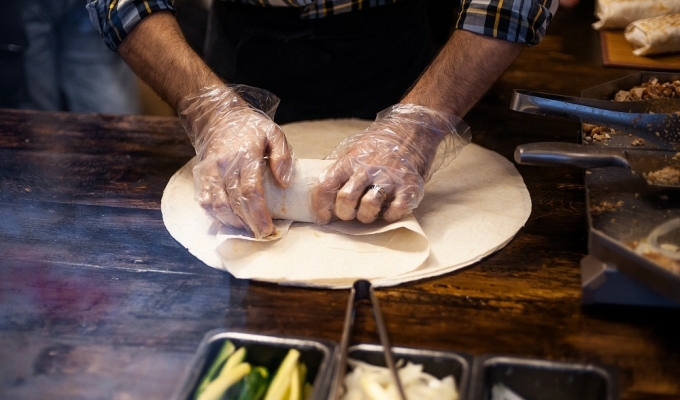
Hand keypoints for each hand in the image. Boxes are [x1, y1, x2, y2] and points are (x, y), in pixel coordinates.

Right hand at [178, 85, 293, 237]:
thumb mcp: (273, 133)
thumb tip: (284, 183)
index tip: (267, 228)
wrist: (217, 117)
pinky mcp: (201, 176)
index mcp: (245, 154)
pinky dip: (215, 215)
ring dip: (232, 222)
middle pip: (234, 202)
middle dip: (248, 223)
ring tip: (247, 229)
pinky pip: (204, 201)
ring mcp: (209, 171)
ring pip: (217, 205)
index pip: (250, 190)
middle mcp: (225, 164)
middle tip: (261, 234)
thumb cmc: (250, 128)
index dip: (258, 213)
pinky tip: (229, 221)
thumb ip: (281, 156)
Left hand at [311, 104, 469, 224]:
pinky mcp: (409, 187)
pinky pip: (395, 211)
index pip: (326, 184)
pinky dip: (389, 216)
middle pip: (345, 200)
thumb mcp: (355, 146)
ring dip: (365, 216)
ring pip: (368, 208)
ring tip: (368, 212)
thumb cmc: (382, 142)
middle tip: (349, 214)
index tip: (323, 217)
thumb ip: (339, 165)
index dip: (320, 205)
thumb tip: (321, 185)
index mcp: (351, 159)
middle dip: (344, 213)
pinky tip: (388, 210)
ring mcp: (389, 178)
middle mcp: (368, 168)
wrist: (414, 129)